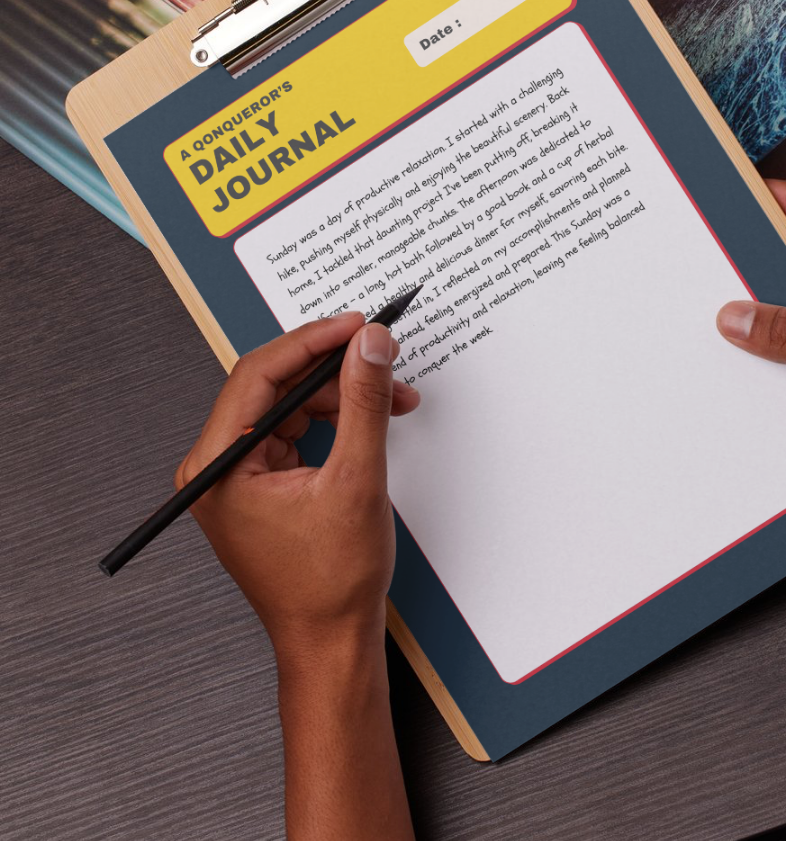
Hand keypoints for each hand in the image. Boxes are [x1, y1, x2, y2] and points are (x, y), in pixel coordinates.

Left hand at [174, 312, 419, 655]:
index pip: (258, 374)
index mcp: (216, 467)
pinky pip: (296, 432)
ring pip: (290, 407)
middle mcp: (216, 468)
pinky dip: (335, 420)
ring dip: (341, 396)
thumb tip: (369, 345)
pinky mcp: (260, 486)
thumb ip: (363, 402)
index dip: (313, 341)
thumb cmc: (329, 583)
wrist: (332, 640)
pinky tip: (368, 418)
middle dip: (335, 371)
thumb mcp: (356, 479)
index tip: (355, 324)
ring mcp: (236, 478)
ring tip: (389, 397)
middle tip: (380, 355)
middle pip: (275, 387)